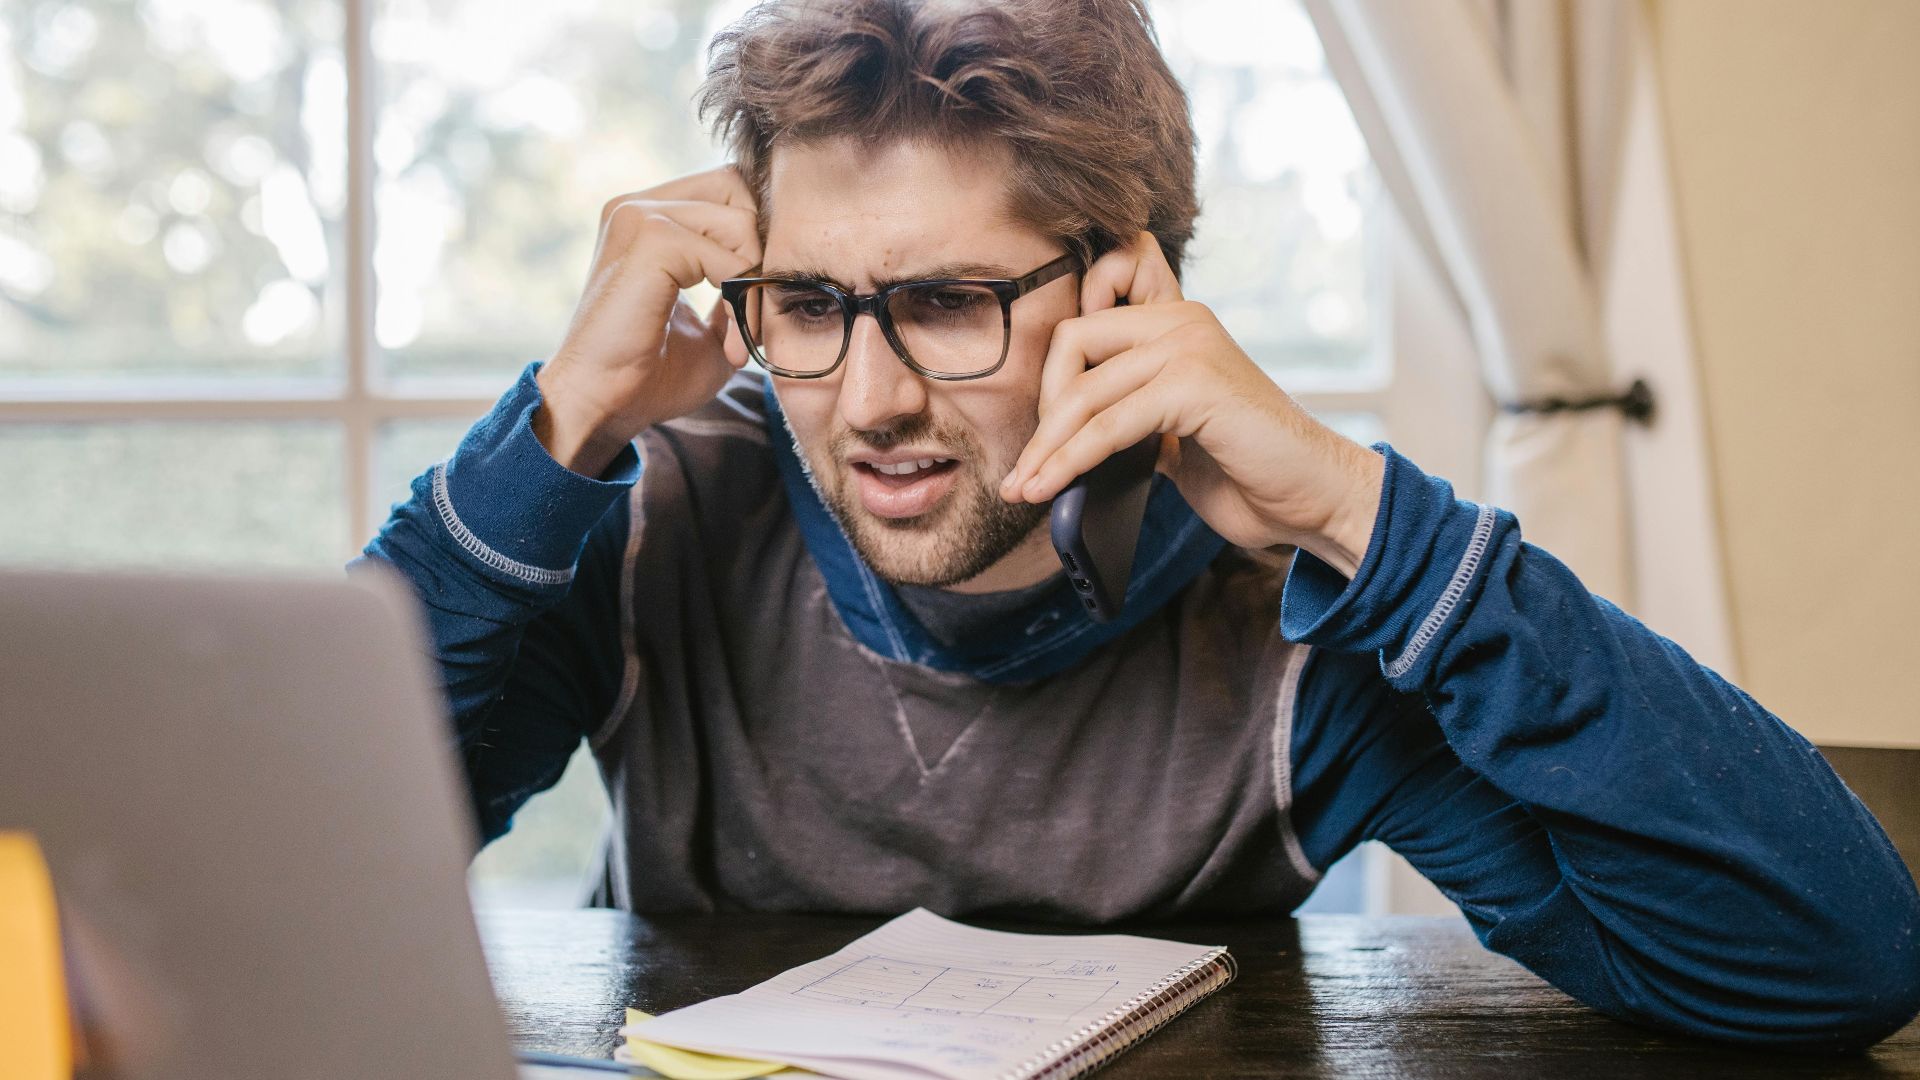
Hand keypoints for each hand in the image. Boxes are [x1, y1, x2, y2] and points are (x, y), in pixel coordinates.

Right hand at [535, 166, 760, 475]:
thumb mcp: (711, 324)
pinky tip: (729, 347)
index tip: (755, 304)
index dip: (757, 239)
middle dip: (761, 250)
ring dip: (754, 286)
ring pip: (740, 223)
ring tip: (742, 338)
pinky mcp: (650, 239)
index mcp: (647, 216)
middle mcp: (638, 205)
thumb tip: (778, 266)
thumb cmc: (650, 375)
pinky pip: (729, 258)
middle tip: (756, 314)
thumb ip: (739, 286)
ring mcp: (640, 215)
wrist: (602, 406)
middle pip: (739, 187)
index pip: (729, 189)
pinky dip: (741, 304)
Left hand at [998, 232, 1384, 577]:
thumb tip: (1058, 441)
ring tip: (1025, 490)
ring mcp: (1189, 347)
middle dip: (1041, 413)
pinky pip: (1109, 423)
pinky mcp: (1195, 385)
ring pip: (1084, 390)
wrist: (1316, 499)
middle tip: (1026, 470)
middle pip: (1071, 343)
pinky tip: (1053, 489)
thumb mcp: (1175, 434)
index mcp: (1176, 323)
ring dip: (1046, 448)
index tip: (1040, 432)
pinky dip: (1072, 460)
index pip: (1087, 315)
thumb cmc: (1249, 471)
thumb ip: (1130, 416)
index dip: (1053, 372)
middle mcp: (1182, 321)